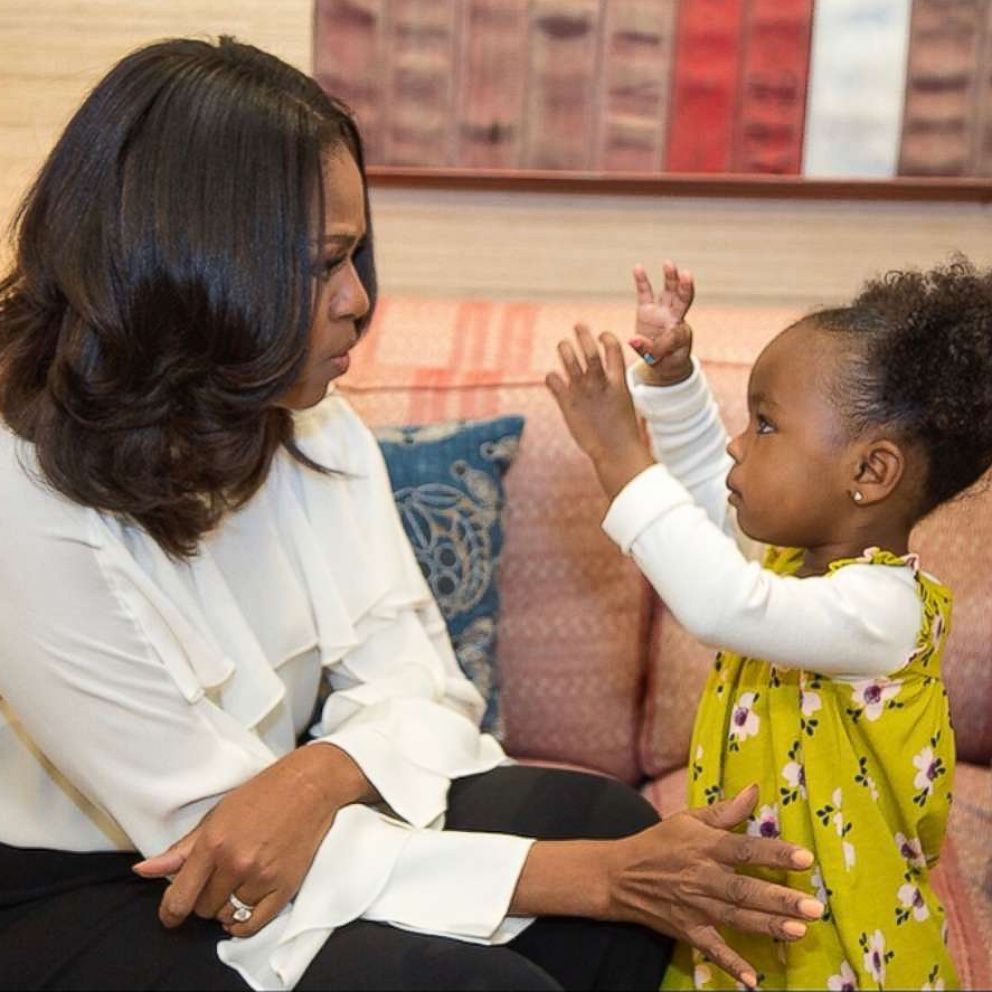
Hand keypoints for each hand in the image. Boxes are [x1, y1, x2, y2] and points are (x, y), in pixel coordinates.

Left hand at [133, 744, 375, 936]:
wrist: (308, 786)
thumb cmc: (262, 795)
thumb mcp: (216, 816)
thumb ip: (180, 850)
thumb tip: (143, 871)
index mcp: (213, 842)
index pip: (179, 897)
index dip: (170, 912)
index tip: (170, 915)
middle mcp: (236, 862)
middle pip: (202, 907)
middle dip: (203, 898)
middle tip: (214, 880)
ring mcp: (261, 876)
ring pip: (226, 915)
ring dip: (225, 906)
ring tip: (234, 885)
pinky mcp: (284, 886)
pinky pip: (253, 923)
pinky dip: (243, 923)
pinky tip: (241, 909)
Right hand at [511, 785, 822, 990]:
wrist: (619, 875)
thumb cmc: (659, 842)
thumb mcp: (688, 819)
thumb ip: (724, 810)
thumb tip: (756, 790)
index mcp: (703, 847)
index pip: (742, 849)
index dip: (773, 853)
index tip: (804, 858)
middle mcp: (701, 877)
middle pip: (743, 889)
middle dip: (779, 899)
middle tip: (813, 906)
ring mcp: (694, 907)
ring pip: (735, 918)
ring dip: (767, 926)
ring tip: (799, 931)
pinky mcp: (687, 930)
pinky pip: (711, 949)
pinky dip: (730, 963)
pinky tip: (753, 979)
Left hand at [545, 324, 653, 499]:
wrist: (615, 451)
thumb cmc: (623, 431)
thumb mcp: (625, 403)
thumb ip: (614, 387)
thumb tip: (607, 379)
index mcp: (618, 382)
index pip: (613, 349)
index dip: (606, 338)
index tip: (602, 334)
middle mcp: (599, 383)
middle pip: (590, 351)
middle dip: (583, 335)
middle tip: (578, 325)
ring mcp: (582, 392)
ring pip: (569, 361)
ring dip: (565, 349)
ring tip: (563, 344)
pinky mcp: (567, 404)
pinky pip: (553, 381)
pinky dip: (551, 376)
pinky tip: (553, 377)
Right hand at [630, 261, 694, 386]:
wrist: (662, 357)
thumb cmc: (665, 360)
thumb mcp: (659, 361)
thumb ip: (647, 350)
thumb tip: (632, 339)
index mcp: (681, 334)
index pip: (673, 335)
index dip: (662, 344)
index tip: (652, 353)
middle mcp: (674, 318)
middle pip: (683, 300)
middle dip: (685, 288)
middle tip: (686, 275)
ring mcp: (661, 311)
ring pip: (669, 292)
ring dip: (670, 278)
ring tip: (669, 263)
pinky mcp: (647, 309)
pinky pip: (645, 293)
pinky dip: (642, 281)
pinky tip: (638, 267)